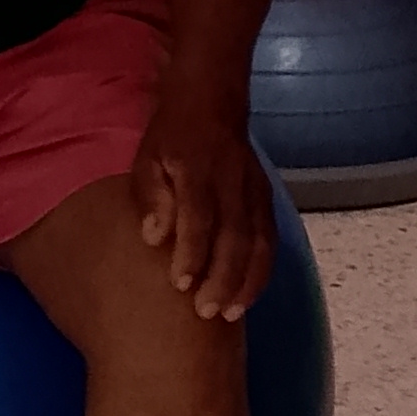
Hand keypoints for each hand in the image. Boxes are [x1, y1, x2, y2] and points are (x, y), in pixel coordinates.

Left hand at [130, 81, 274, 321]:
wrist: (211, 101)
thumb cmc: (170, 137)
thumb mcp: (147, 158)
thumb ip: (150, 196)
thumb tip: (153, 237)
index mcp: (197, 169)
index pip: (198, 215)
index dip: (191, 251)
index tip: (179, 284)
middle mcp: (231, 181)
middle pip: (233, 235)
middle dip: (222, 277)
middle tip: (205, 311)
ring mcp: (254, 190)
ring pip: (258, 241)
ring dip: (246, 280)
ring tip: (230, 314)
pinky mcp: (266, 198)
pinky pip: (269, 239)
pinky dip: (262, 271)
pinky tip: (248, 296)